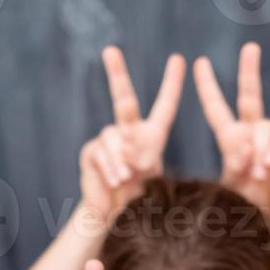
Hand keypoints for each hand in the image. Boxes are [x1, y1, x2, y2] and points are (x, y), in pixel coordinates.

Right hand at [79, 47, 185, 219]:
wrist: (114, 219)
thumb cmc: (140, 203)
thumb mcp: (153, 183)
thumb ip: (147, 166)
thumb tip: (132, 160)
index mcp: (151, 137)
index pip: (164, 108)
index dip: (171, 84)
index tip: (178, 59)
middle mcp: (128, 132)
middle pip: (123, 98)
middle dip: (116, 73)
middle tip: (110, 50)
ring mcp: (108, 140)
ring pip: (113, 137)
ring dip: (120, 159)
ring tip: (125, 179)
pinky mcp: (92, 151)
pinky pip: (100, 152)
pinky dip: (110, 167)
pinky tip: (115, 181)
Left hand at [194, 43, 269, 217]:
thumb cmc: (248, 208)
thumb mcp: (232, 187)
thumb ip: (235, 166)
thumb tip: (246, 149)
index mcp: (232, 141)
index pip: (217, 110)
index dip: (208, 87)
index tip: (199, 63)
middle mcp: (253, 134)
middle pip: (250, 96)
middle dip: (249, 70)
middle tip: (250, 47)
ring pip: (265, 126)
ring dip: (259, 148)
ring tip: (257, 172)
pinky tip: (268, 165)